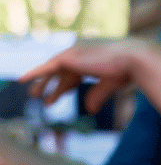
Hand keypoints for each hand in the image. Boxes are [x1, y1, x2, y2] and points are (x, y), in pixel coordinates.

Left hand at [19, 38, 151, 113]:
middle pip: (62, 72)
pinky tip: (22, 80)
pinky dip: (34, 73)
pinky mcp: (68, 57)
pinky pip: (46, 68)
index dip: (65, 87)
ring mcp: (73, 53)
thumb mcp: (108, 85)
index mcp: (92, 58)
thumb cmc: (128, 71)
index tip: (57, 97)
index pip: (74, 73)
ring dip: (42, 83)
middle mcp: (81, 53)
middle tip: (40, 95)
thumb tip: (90, 110)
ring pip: (52, 71)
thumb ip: (96, 96)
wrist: (132, 59)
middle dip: (52, 84)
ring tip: (32, 94)